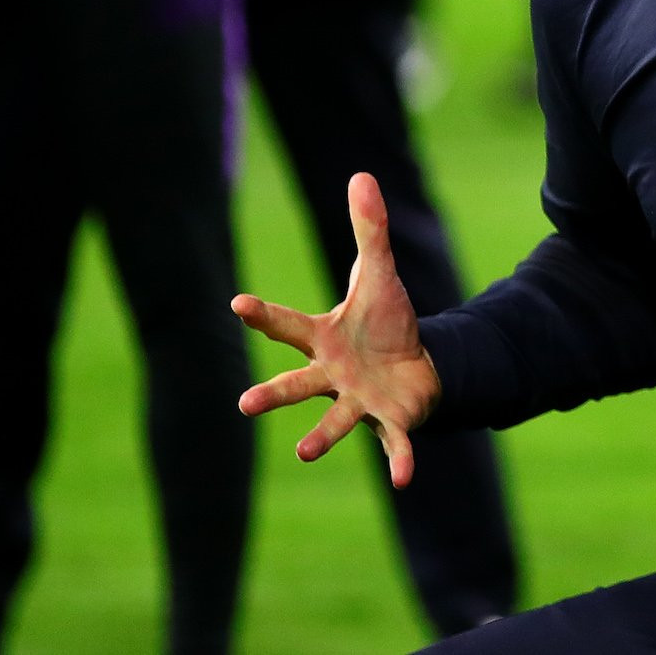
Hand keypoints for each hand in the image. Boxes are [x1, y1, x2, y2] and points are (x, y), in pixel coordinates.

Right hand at [233, 173, 439, 487]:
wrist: (418, 363)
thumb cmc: (386, 321)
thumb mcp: (379, 273)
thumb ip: (368, 230)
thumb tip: (362, 174)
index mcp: (324, 339)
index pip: (287, 324)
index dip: (263, 313)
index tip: (237, 303)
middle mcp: (332, 375)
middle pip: (295, 384)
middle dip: (271, 394)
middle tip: (244, 404)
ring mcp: (358, 402)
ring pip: (334, 421)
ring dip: (320, 437)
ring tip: (302, 452)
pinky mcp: (389, 421)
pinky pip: (392, 444)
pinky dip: (397, 461)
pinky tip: (402, 481)